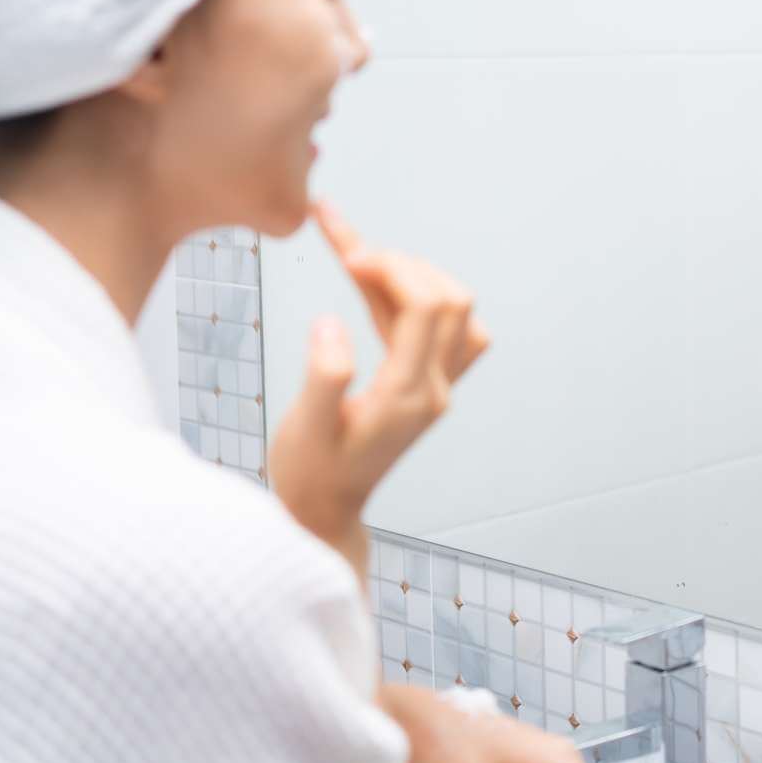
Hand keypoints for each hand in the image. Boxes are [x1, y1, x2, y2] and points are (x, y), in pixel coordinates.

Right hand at [268, 202, 491, 554]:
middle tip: (350, 250)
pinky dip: (413, 299)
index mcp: (408, 396)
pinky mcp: (428, 387)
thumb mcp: (305, 429)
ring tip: (361, 262)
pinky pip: (441, 329)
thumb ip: (323, 377)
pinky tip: (373, 288)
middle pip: (451, 302)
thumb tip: (330, 322)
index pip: (427, 309)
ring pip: (455, 312)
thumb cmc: (310, 472)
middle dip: (404, 265)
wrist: (324, 512)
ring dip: (415, 277)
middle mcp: (435, 390)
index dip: (391, 269)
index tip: (346, 252)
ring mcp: (438, 389)